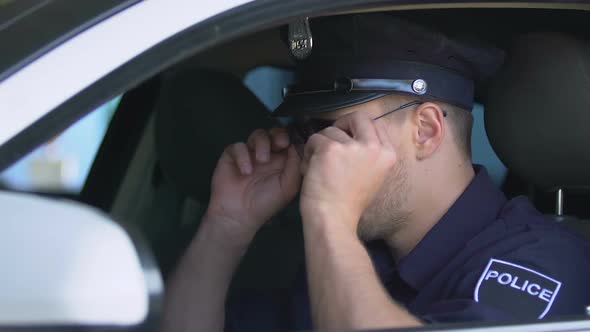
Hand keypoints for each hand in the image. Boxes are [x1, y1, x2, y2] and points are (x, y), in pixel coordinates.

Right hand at [205, 128, 301, 243]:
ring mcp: (250, 154)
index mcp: (283, 161)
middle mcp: (268, 154)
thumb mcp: (289, 186)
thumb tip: (297, 145)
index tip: (294, 142)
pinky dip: (243, 156)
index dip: (293, 137)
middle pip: (274, 133)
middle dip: (278, 135)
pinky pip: (238, 146)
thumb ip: (295, 164)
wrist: (239, 215)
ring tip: (262, 161)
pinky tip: (246, 171)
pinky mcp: (232, 155)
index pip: (290, 141)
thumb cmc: (267, 202)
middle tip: (280, 143)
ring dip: (262, 144)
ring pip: (258, 135)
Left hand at [299, 112, 396, 232]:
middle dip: (340, 126)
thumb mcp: (372, 175)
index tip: (345, 142)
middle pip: (357, 117)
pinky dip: (308, 153)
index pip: (374, 124)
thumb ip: (368, 154)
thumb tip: (352, 135)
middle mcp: (375, 147)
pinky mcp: (331, 148)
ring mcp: (353, 147)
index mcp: (388, 154)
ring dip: (320, 146)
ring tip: (318, 168)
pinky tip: (309, 171)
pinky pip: (314, 139)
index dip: (356, 129)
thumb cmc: (349, 203)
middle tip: (330, 144)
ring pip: (330, 131)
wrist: (334, 220)